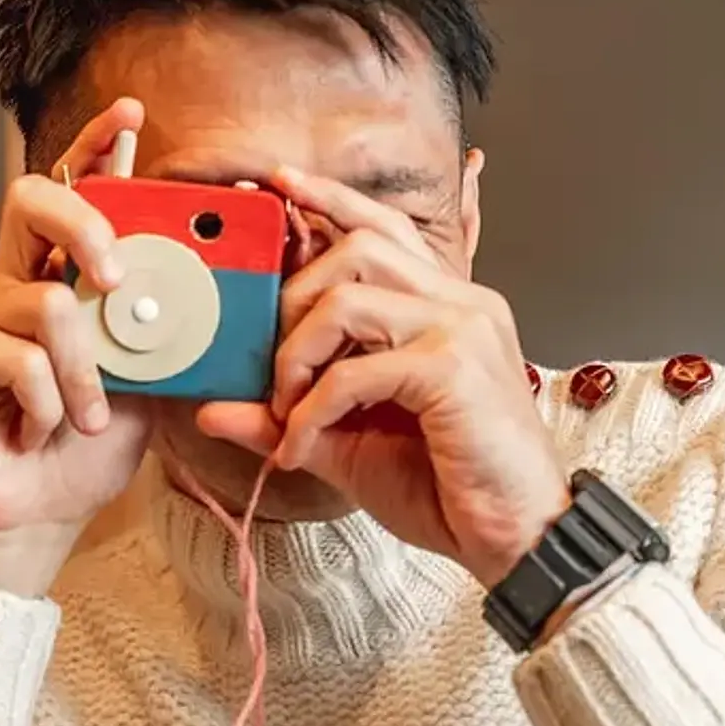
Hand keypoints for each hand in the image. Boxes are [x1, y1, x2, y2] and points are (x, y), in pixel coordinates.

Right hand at [0, 98, 154, 596]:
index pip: (72, 192)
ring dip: (84, 372)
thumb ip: (167, 330)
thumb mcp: (148, 382)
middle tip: (116, 278)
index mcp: (58, 275)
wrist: (32, 520)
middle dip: (84, 224)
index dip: (94, 146)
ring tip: (85, 418)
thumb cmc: (85, 450)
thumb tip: (220, 282)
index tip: (130, 115)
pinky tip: (38, 429)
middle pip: (32, 201)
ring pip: (46, 303)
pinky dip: (48, 403)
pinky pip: (19, 358)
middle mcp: (10, 280)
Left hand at [196, 168, 569, 586]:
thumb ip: (283, 418)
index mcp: (443, 305)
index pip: (382, 226)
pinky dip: (314, 409)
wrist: (515, 540)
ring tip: (287, 409)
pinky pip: (356, 369)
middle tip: (273, 371)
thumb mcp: (345, 444)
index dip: (329, 199)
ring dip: (297, 354)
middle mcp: (460, 303)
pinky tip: (303, 445)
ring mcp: (463, 330)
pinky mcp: (455, 369)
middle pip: (355, 250)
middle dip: (291, 303)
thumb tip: (209, 409)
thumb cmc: (446, 486)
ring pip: (349, 298)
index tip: (278, 185)